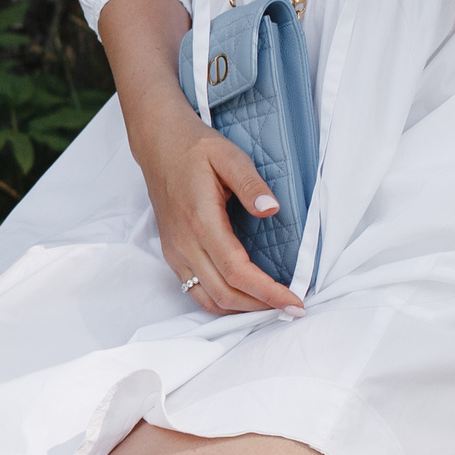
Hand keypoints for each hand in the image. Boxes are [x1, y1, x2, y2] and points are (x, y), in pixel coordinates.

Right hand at [128, 98, 303, 316]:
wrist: (158, 144)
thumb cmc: (195, 148)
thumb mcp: (228, 156)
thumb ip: (252, 184)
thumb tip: (273, 210)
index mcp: (201, 220)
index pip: (238, 271)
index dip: (268, 292)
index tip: (295, 301)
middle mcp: (184, 242)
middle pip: (225, 293)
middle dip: (262, 307)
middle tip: (293, 308)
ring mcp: (175, 251)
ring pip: (208, 299)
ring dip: (242, 310)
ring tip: (272, 306)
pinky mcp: (172, 253)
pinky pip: (195, 291)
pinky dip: (221, 303)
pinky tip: (244, 297)